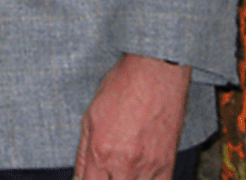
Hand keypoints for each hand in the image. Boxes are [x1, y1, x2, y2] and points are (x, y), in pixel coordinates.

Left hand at [74, 53, 190, 179]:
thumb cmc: (121, 89)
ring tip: (121, 171)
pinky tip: (139, 175)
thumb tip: (78, 177)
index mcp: (100, 152)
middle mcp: (124, 165)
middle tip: (104, 173)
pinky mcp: (167, 166)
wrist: (154, 75)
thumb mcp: (90, 116)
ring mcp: (148, 168)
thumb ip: (82, 151)